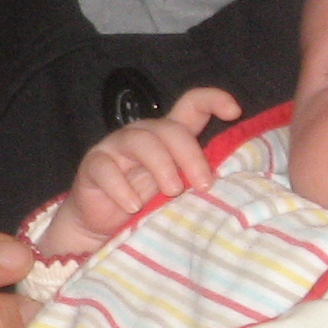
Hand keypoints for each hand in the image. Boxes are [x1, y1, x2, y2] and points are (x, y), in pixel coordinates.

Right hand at [50, 85, 242, 250]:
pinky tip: (132, 206)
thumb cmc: (146, 205)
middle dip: (190, 155)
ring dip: (161, 166)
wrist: (102, 227)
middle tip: (203, 185)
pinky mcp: (93, 165)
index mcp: (168, 136)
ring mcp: (114, 147)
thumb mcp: (176, 190)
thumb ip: (196, 178)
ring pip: (140, 141)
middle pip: (169, 129)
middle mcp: (142, 135)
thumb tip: (228, 180)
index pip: (191, 105)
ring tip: (172, 192)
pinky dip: (121, 188)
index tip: (234, 111)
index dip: (213, 100)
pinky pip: (106, 168)